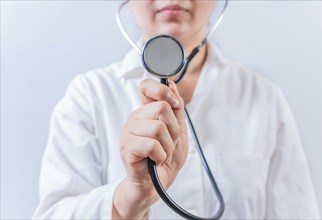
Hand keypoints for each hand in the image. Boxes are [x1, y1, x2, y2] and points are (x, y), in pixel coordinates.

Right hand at [113, 79, 187, 218]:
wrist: (155, 186)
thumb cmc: (164, 159)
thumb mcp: (178, 132)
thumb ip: (176, 110)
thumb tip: (173, 84)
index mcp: (145, 113)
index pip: (146, 86)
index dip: (162, 90)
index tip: (174, 104)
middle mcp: (134, 119)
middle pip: (161, 107)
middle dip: (174, 130)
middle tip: (169, 143)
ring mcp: (128, 133)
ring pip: (158, 127)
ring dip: (168, 146)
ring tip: (162, 154)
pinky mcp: (126, 148)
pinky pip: (152, 145)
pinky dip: (161, 155)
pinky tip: (156, 160)